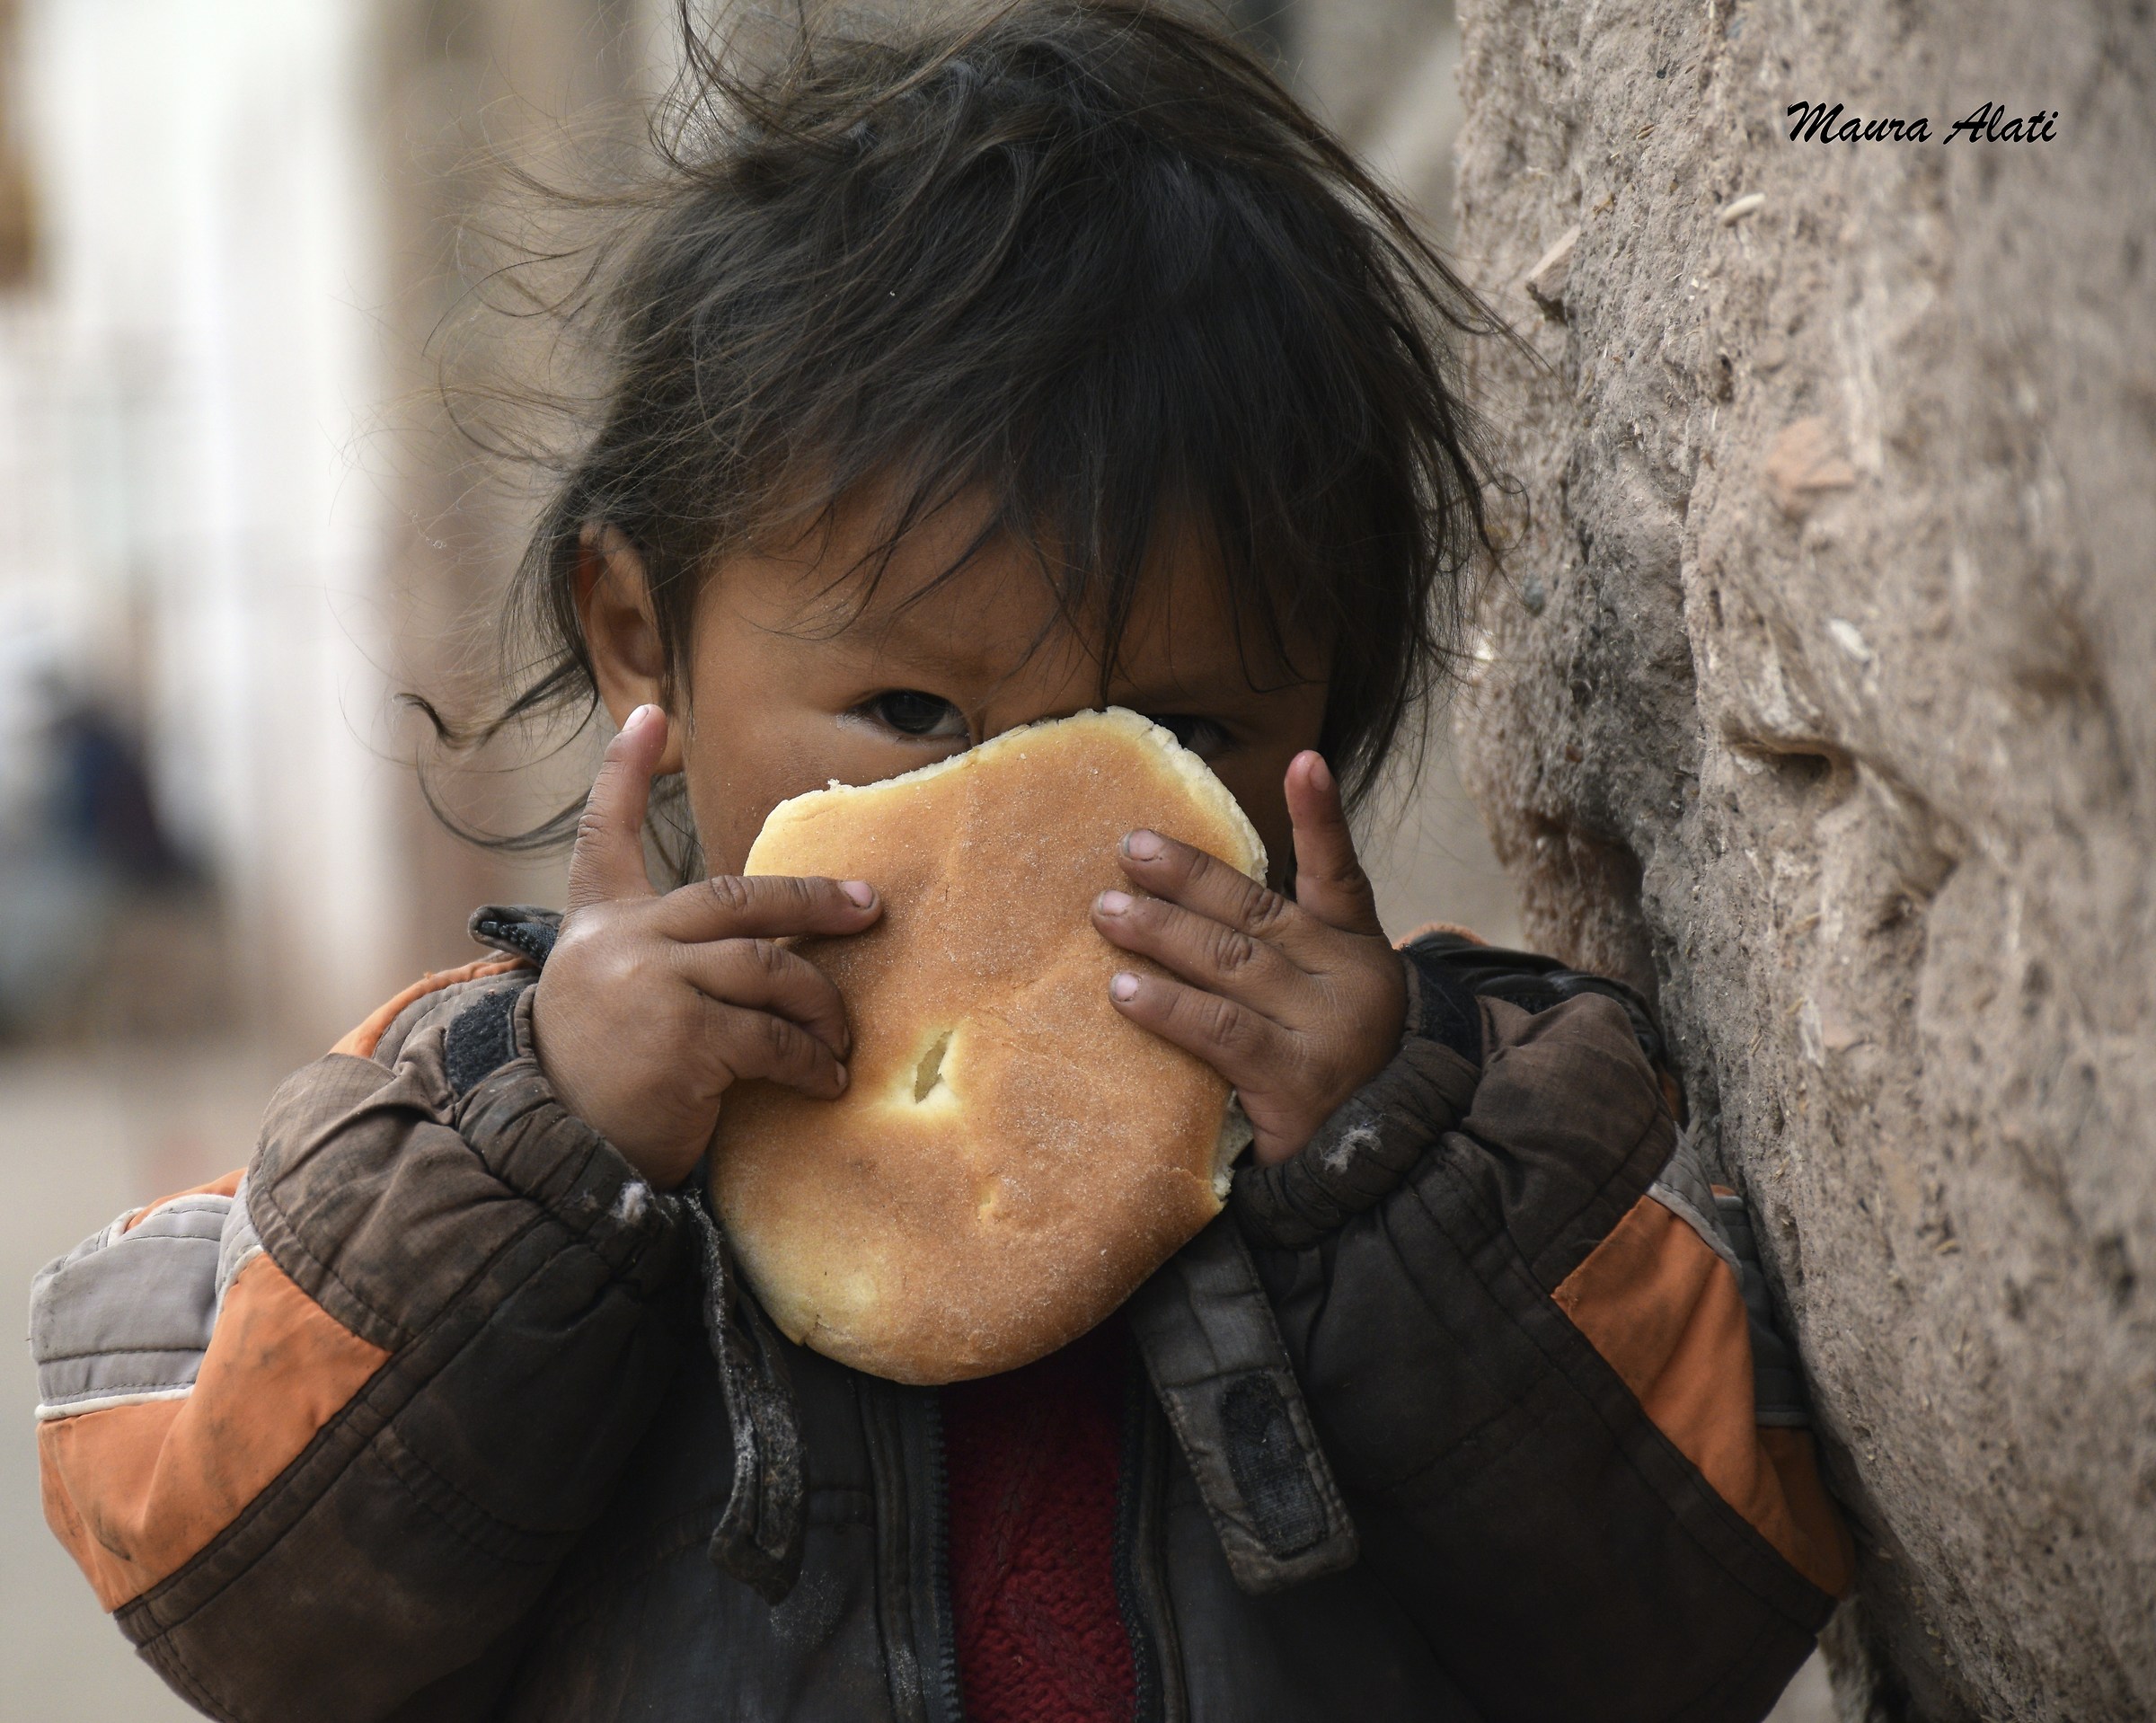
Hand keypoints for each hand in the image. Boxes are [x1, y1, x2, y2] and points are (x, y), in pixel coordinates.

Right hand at [531, 704, 882, 1187]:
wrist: (555, 1160)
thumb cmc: (599, 1086)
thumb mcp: (610, 1004)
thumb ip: (663, 960)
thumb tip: (769, 950)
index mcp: (597, 928)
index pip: (604, 836)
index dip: (623, 773)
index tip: (650, 717)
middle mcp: (618, 943)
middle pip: (737, 896)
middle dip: (814, 900)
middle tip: (869, 907)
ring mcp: (648, 983)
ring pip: (770, 968)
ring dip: (821, 1005)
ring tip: (841, 1039)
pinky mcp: (681, 1037)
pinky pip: (773, 1036)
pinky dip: (810, 1060)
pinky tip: (826, 1080)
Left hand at [1090, 750, 1406, 1166]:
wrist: (1380, 1168)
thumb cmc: (1333, 1077)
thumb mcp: (1326, 1005)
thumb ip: (1280, 957)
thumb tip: (1190, 907)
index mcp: (1358, 952)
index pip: (1340, 873)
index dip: (1322, 815)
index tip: (1304, 759)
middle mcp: (1349, 980)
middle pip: (1258, 912)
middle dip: (1189, 877)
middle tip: (1128, 850)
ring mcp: (1326, 1029)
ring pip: (1231, 962)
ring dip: (1161, 931)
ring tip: (1106, 911)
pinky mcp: (1295, 1079)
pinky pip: (1219, 1029)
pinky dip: (1167, 1006)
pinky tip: (1123, 989)